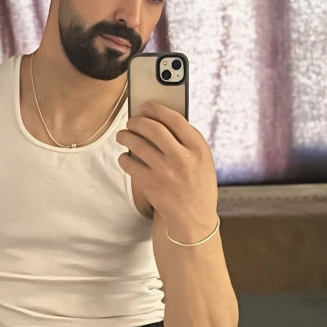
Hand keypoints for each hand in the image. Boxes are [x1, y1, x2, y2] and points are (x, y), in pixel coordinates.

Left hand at [116, 101, 218, 236]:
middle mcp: (182, 159)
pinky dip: (123, 157)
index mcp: (198, 149)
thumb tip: (159, 119)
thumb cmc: (197, 186)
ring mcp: (165, 173)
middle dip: (138, 121)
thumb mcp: (203, 160)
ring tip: (123, 135)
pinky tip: (125, 157)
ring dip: (125, 135)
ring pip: (137, 144)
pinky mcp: (150, 185)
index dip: (157, 109)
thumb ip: (186, 140)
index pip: (175, 119)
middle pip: (153, 128)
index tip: (147, 106)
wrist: (193, 220)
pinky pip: (129, 164)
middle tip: (131, 121)